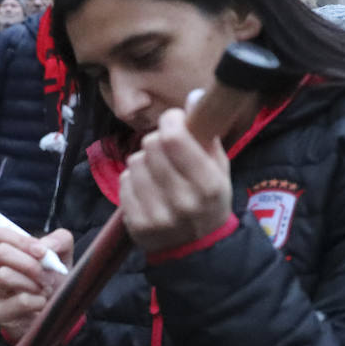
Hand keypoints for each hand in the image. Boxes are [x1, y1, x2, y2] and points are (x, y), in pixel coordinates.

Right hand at [0, 227, 73, 342]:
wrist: (53, 316)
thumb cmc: (53, 283)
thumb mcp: (62, 258)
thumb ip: (59, 241)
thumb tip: (45, 247)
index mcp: (3, 255)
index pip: (0, 235)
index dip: (24, 241)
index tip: (43, 253)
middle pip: (1, 252)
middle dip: (30, 263)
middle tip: (46, 276)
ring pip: (5, 276)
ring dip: (33, 283)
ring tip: (44, 291)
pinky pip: (19, 301)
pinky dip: (38, 301)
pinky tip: (41, 304)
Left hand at [119, 106, 231, 253]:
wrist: (197, 249)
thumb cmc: (209, 200)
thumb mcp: (219, 168)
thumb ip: (207, 133)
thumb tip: (193, 97)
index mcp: (209, 184)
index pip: (174, 138)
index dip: (171, 121)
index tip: (174, 122)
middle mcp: (183, 201)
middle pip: (151, 145)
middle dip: (157, 141)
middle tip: (166, 151)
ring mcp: (158, 216)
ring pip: (135, 162)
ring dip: (144, 161)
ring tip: (158, 173)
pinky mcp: (137, 224)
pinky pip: (124, 182)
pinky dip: (133, 180)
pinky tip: (147, 190)